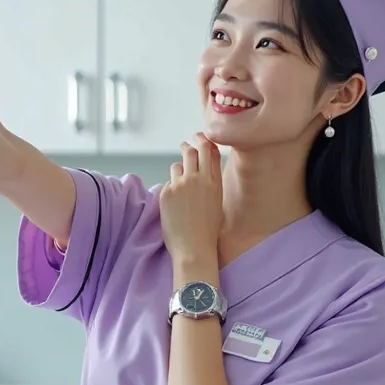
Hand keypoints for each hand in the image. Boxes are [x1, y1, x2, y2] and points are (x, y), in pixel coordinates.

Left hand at [160, 133, 222, 263]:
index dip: (204, 141)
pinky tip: (175, 205)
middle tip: (185, 145)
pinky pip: (168, 182)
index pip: (210, 151)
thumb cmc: (207, 230)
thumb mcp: (216, 202)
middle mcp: (198, 179)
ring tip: (181, 186)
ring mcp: (181, 185)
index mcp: (214, 182)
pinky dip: (171, 189)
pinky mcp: (167, 193)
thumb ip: (211, 182)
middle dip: (189, 146)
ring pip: (177, 165)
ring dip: (179, 170)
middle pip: (193, 151)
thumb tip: (203, 167)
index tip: (199, 137)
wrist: (194, 248)